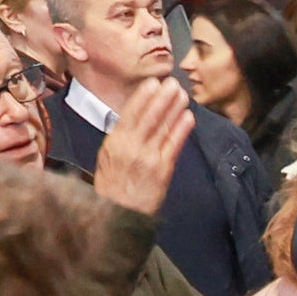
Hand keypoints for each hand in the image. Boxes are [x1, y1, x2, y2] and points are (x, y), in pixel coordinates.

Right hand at [92, 76, 193, 217]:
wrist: (119, 213)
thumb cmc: (113, 184)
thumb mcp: (107, 157)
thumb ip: (120, 137)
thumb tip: (133, 117)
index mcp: (114, 142)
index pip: (130, 114)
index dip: (143, 97)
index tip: (152, 82)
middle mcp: (131, 147)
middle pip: (149, 116)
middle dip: (162, 98)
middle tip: (172, 82)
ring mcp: (148, 158)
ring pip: (163, 128)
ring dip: (174, 109)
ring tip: (183, 95)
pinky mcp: (163, 170)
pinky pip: (174, 145)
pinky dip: (182, 130)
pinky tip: (188, 117)